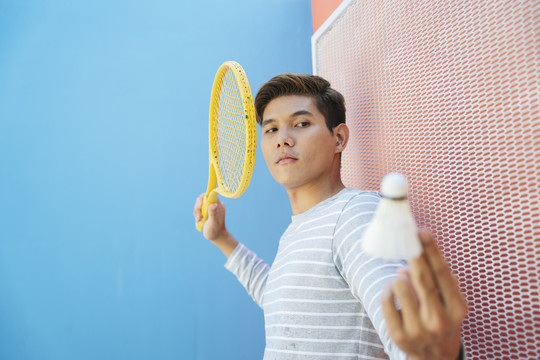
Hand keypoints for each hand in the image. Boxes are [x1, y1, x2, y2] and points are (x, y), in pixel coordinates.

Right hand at [193, 194, 237, 256]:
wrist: (217, 236)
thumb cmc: (215, 231)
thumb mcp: (213, 223)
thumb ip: (213, 214)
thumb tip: (213, 204)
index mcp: (218, 205)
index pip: (210, 194)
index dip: (203, 198)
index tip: (199, 206)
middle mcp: (215, 204)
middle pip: (202, 199)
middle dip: (198, 208)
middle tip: (198, 218)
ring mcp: (210, 207)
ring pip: (199, 204)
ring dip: (197, 212)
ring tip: (198, 220)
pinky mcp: (206, 211)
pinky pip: (198, 209)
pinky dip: (197, 214)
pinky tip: (198, 220)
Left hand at [381, 229, 467, 359]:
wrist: (435, 357)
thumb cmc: (442, 319)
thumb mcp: (448, 301)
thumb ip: (435, 280)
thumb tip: (409, 263)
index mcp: (457, 308)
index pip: (442, 273)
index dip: (431, 251)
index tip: (423, 232)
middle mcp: (440, 319)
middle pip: (422, 278)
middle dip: (413, 253)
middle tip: (406, 236)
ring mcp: (419, 329)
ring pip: (399, 286)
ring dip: (397, 278)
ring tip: (401, 283)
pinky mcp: (399, 336)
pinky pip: (386, 301)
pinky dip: (387, 291)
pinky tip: (392, 293)